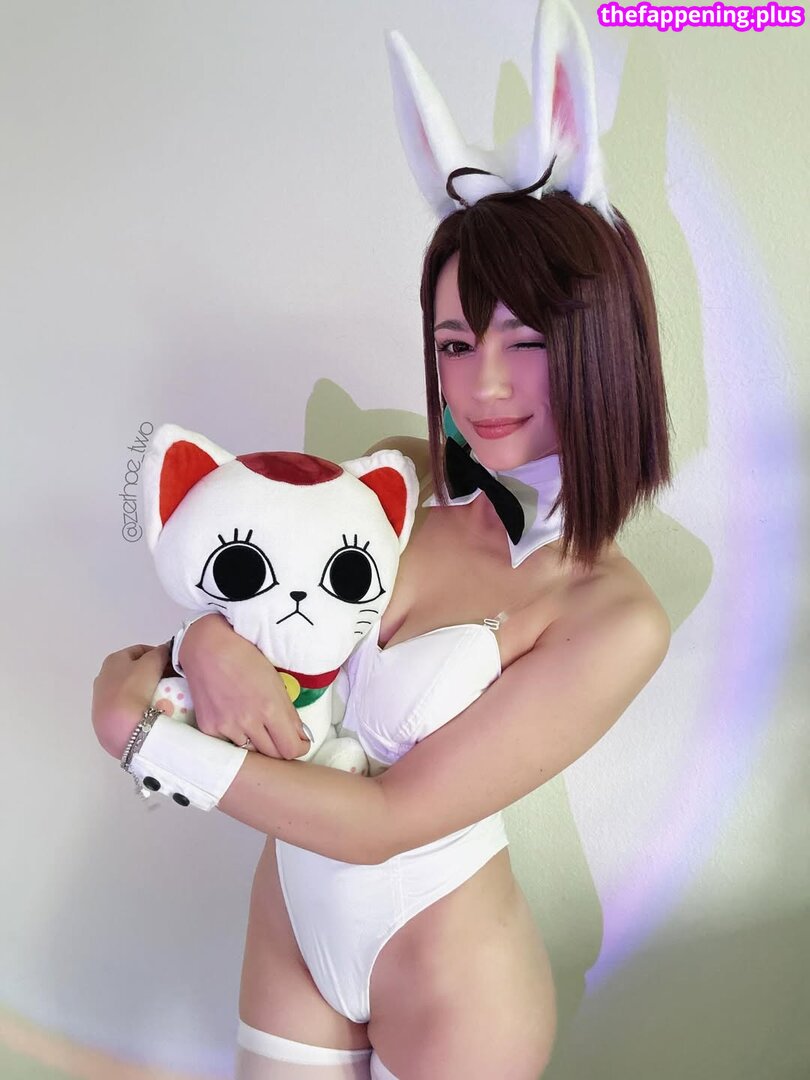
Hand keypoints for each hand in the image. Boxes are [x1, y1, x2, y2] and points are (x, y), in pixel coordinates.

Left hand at [92, 642, 170, 758]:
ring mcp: (102, 697)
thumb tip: (164, 649)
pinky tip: (149, 710)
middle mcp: (104, 675)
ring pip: (131, 688)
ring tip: (163, 697)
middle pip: (135, 669)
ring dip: (146, 689)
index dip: (159, 654)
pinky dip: (138, 704)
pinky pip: (127, 704)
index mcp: (113, 659)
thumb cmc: (135, 688)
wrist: (120, 727)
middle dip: (154, 673)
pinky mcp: (105, 716)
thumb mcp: (152, 663)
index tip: (172, 664)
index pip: (141, 650)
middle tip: (171, 680)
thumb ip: (160, 652)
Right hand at [179, 614, 310, 759]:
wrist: (207, 649)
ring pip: (251, 751)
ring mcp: (226, 727)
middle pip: (273, 755)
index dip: (299, 747)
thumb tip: (300, 737)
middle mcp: (248, 722)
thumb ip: (289, 713)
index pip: (291, 748)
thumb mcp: (276, 682)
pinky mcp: (209, 729)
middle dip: (281, 747)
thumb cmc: (245, 659)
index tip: (299, 742)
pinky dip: (235, 737)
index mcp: (270, 708)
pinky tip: (233, 719)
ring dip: (257, 743)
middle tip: (279, 736)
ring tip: (254, 724)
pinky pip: (229, 744)